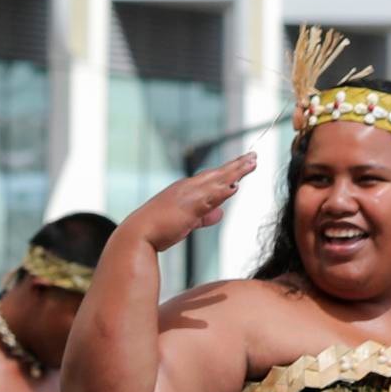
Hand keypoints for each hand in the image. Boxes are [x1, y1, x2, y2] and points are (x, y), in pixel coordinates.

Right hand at [122, 152, 259, 254]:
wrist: (137, 235)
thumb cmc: (156, 230)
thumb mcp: (184, 222)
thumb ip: (203, 216)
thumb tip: (219, 214)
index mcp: (184, 190)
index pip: (210, 177)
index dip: (227, 171)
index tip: (241, 164)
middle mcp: (187, 188)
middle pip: (217, 174)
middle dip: (236, 165)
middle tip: (253, 156)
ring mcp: (188, 196)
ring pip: (217, 180)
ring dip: (235, 171)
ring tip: (252, 163)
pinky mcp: (188, 208)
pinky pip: (210, 197)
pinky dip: (223, 191)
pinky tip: (236, 186)